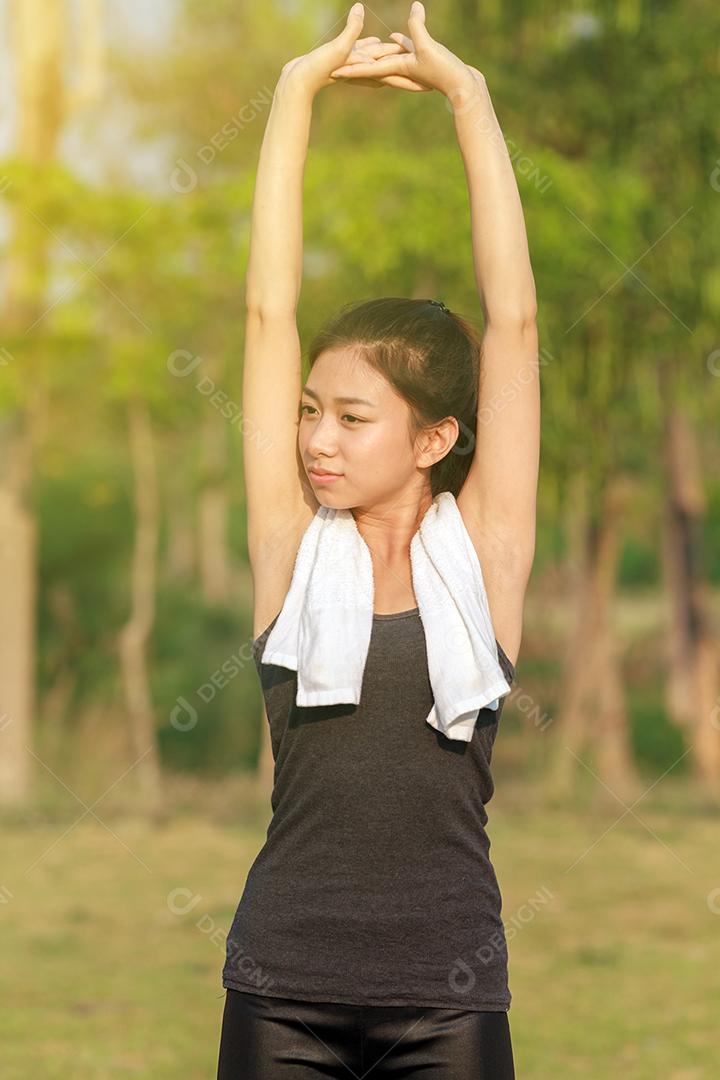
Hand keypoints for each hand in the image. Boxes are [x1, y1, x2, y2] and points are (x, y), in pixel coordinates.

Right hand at [278, 4, 421, 97]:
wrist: (298, 81)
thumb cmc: (318, 68)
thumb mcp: (337, 46)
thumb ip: (351, 29)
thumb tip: (360, 9)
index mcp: (367, 69)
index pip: (395, 70)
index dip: (413, 76)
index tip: (430, 82)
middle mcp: (364, 70)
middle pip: (393, 70)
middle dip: (410, 74)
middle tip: (429, 78)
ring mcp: (355, 66)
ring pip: (380, 60)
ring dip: (393, 59)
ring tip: (407, 56)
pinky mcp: (345, 60)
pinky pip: (363, 53)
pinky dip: (371, 48)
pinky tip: (375, 43)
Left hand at [329, 2, 477, 100]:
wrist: (464, 86)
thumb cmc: (446, 71)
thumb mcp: (429, 47)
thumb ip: (418, 27)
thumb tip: (414, 6)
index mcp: (397, 68)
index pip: (369, 68)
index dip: (351, 69)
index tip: (333, 72)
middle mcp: (400, 69)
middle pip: (372, 66)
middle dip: (354, 66)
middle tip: (334, 66)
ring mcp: (410, 65)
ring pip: (386, 58)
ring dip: (372, 55)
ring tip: (358, 52)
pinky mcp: (422, 60)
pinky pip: (404, 51)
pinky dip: (397, 43)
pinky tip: (393, 37)